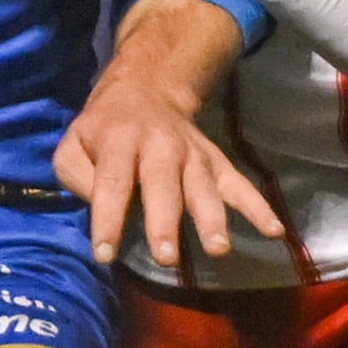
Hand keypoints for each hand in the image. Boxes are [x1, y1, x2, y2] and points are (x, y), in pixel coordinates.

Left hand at [56, 0, 283, 271]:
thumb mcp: (73, 143)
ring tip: (218, 249)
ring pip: (203, 187)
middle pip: (162, 185)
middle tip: (166, 257)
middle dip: (165, 221)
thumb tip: (97, 205)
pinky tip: (275, 230)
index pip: (111, 182)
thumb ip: (75, 175)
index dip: (107, 218)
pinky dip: (258, 207)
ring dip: (211, 218)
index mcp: (119, 141)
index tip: (104, 254)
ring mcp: (193, 155)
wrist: (147, 89)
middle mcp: (159, 147)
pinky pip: (239, 184)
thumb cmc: (103, 130)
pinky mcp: (216, 162)